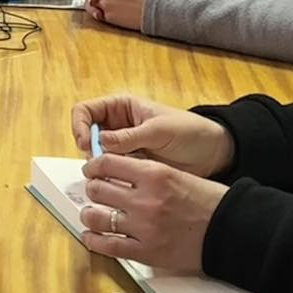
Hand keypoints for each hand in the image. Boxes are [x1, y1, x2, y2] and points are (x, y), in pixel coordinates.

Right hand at [71, 93, 233, 177]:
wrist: (213, 154)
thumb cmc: (190, 132)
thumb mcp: (159, 130)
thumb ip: (130, 136)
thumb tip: (100, 141)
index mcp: (121, 107)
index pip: (85, 111)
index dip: (80, 126)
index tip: (85, 143)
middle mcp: (117, 126)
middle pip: (86, 135)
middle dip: (87, 150)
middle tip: (96, 165)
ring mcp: (122, 148)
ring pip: (95, 156)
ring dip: (97, 166)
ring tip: (110, 176)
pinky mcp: (130, 166)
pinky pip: (110, 171)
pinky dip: (109, 178)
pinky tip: (117, 184)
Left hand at [78, 153, 228, 272]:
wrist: (231, 231)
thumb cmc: (208, 202)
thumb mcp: (178, 175)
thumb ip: (148, 173)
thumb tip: (117, 173)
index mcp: (155, 174)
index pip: (107, 163)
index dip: (94, 166)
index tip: (92, 170)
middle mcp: (145, 200)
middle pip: (98, 189)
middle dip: (93, 189)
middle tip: (95, 191)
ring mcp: (143, 227)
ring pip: (97, 217)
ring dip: (89, 214)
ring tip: (91, 213)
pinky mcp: (146, 252)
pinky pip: (108, 246)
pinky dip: (94, 241)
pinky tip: (90, 236)